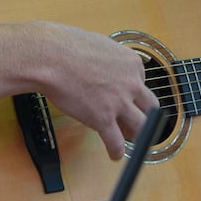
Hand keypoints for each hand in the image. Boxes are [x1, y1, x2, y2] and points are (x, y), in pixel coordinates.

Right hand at [34, 22, 156, 159]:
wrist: (49, 57)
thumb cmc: (66, 47)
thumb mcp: (100, 45)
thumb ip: (110, 60)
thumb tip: (107, 69)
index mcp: (131, 63)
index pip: (141, 82)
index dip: (132, 93)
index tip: (126, 98)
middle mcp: (131, 83)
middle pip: (150, 107)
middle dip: (145, 116)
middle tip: (138, 122)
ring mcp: (119, 103)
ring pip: (142, 127)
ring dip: (138, 136)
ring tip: (130, 140)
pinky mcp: (103, 119)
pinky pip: (116, 142)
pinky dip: (117, 152)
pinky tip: (114, 155)